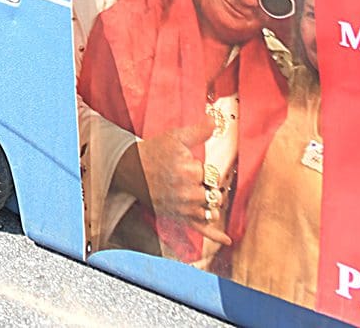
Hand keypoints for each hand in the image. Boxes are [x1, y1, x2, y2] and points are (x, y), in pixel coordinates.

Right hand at [130, 118, 229, 246]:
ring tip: (199, 193)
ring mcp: (184, 207)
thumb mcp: (175, 137)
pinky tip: (227, 240)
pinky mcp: (179, 217)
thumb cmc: (154, 151)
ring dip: (210, 202)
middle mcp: (187, 192)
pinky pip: (200, 228)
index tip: (191, 164)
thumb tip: (215, 119)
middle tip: (193, 178)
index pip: (212, 174)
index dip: (204, 169)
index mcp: (188, 170)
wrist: (132, 170)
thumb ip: (198, 131)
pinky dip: (215, 235)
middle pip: (213, 192)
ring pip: (210, 209)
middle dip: (208, 186)